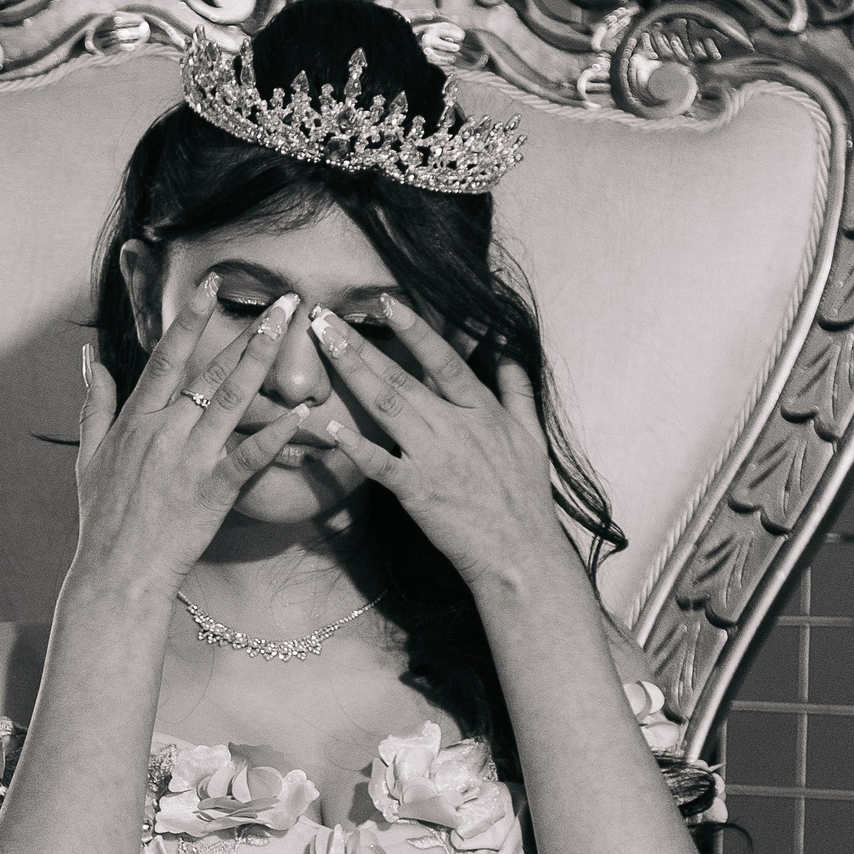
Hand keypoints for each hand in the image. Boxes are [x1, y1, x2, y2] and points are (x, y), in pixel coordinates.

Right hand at [74, 278, 308, 598]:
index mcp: (137, 418)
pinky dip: (274, 435)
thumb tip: (90, 358)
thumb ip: (94, 402)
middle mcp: (164, 431)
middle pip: (210, 370)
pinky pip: (247, 457)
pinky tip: (300, 414)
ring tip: (290, 331)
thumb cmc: (103, 516)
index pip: (168, 356)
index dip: (191, 317)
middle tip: (283, 301)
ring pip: (232, 400)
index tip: (213, 283)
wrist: (117, 571)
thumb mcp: (90, 454)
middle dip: (248, 331)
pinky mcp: (212, 492)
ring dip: (262, 361)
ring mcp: (189, 460)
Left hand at [305, 296, 567, 593]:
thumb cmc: (524, 496)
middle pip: (402, 377)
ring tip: (323, 347)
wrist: (521, 553)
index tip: (387, 301)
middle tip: (325, 318)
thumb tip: (507, 349)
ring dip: (351, 373)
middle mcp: (455, 427)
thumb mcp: (531, 435)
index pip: (444, 360)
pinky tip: (327, 426)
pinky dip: (354, 445)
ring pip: (386, 407)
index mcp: (481, 411)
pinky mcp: (417, 491)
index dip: (415, 329)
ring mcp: (435, 458)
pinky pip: (379, 464)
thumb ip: (517, 389)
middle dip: (361, 344)